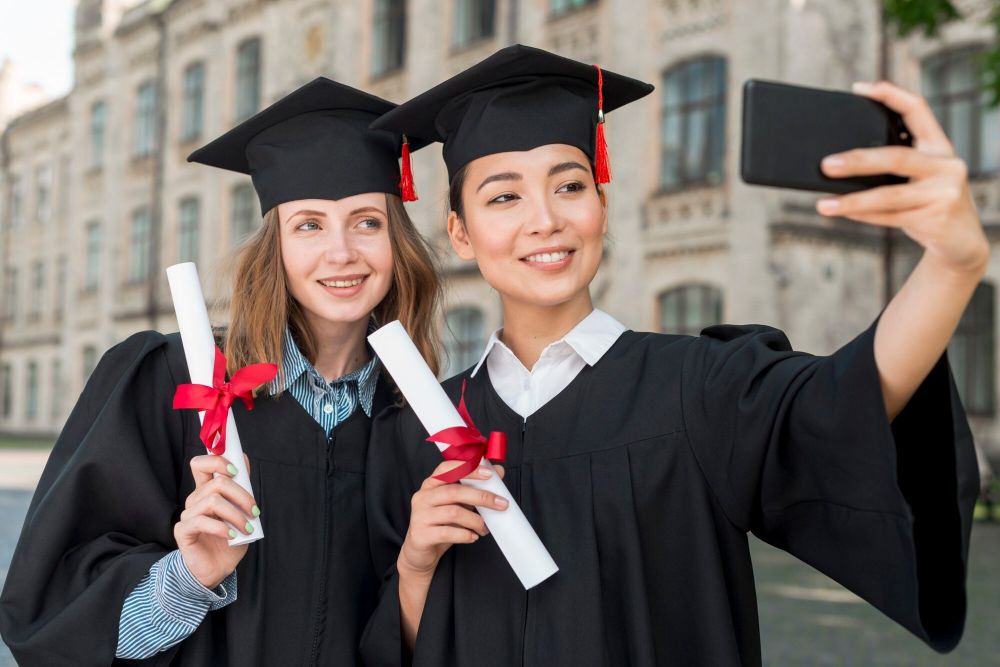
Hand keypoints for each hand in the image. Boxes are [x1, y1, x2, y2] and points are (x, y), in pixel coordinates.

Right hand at [174, 454, 257, 588]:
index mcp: (206, 492)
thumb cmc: (230, 539)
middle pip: (216, 483)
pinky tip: (232, 537)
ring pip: (213, 501)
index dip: (217, 461)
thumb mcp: (241, 511)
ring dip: (236, 515)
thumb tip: (242, 458)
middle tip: (254, 511)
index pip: (201, 464)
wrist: (217, 569)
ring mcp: (187, 515)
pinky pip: (201, 521)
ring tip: (247, 528)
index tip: (236, 470)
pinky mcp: (183, 531)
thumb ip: (240, 487)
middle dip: (241, 495)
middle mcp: (194, 500)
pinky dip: (222, 527)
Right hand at [397, 461, 506, 579]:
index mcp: (431, 484)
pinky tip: (473, 537)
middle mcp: (423, 497)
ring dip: (475, 520)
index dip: (468, 468)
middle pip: (454, 491)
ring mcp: (420, 516)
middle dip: (481, 496)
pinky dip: (465, 535)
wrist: (420, 551)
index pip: (447, 468)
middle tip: (501, 503)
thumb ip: (475, 487)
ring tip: (484, 528)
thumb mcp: (458, 503)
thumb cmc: (441, 523)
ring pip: (453, 513)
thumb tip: (498, 471)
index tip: (490, 474)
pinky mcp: (421, 535)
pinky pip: (447, 532)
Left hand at [817, 80, 988, 276]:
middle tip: (826, 165)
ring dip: (852, 200)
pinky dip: (862, 215)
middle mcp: (947, 165)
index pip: (917, 109)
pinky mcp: (935, 218)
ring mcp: (944, 192)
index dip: (890, 95)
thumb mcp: (921, 176)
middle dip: (858, 160)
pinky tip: (842, 213)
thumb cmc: (930, 201)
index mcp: (940, 146)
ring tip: (824, 204)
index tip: (859, 89)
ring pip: (888, 195)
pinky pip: (889, 217)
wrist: (962, 240)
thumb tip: (840, 161)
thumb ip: (895, 165)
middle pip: (896, 157)